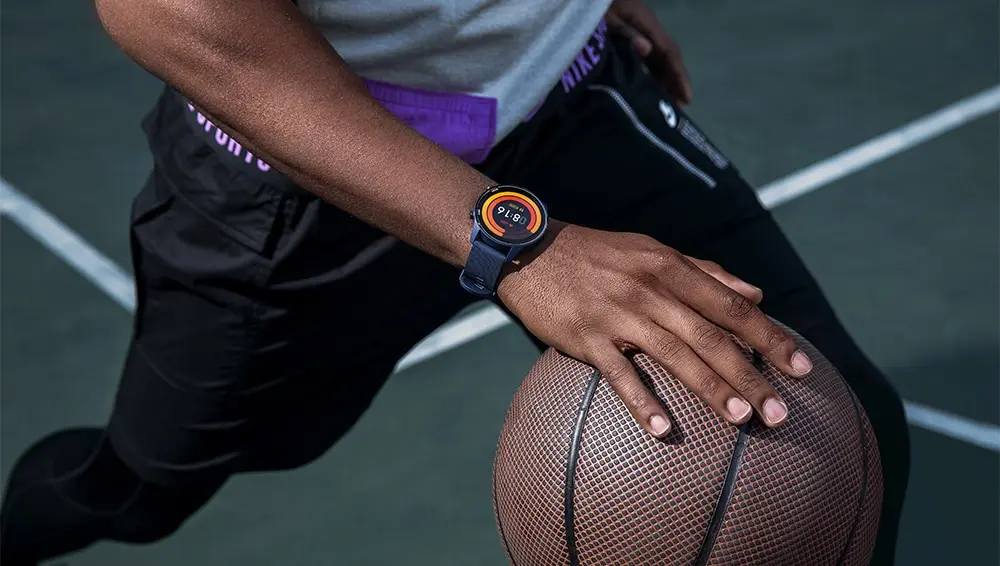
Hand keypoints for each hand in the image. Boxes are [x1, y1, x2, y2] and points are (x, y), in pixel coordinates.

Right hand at [498, 222, 812, 437]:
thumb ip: (706, 272)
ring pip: (674, 355)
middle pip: (711, 336)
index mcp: (670, 266)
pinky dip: (640, 401)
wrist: (529, 250)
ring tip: (741, 421)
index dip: (770, 338)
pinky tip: (662, 429)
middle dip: (750, 376)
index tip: (803, 369)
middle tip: (780, 414)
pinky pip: (618, 374)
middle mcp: (650, 288)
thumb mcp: (652, 251)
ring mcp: (617, 313)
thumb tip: (757, 294)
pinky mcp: (586, 336)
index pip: (731, 306)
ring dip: (710, 389)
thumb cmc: (596, 254)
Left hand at [606, 0, 691, 104]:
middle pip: (667, 57)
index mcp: (647, 23)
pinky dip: (651, 73)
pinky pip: (646, 57)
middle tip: (677, 109)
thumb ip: (626, 32)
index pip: (669, 52)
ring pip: (658, 58)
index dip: (679, 75)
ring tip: (665, 104)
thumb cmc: (596, 6)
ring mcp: (640, 32)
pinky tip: (649, 88)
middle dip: (674, 82)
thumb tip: (647, 50)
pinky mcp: (630, 35)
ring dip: (664, 80)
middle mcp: (648, 29)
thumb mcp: (608, 17)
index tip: (686, 98)